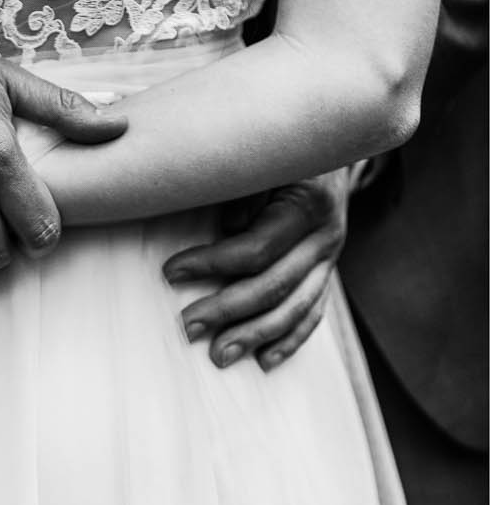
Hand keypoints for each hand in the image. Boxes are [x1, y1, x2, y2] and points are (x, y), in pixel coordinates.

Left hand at [161, 166, 353, 371]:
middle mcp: (325, 236)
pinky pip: (313, 312)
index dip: (212, 263)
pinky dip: (291, 339)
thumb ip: (242, 187)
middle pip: (274, 285)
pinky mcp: (328, 271)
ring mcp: (331, 258)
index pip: (256, 247)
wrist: (333, 142)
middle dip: (227, 310)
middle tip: (187, 328)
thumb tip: (228, 227)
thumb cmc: (279, 151)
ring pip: (295, 307)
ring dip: (256, 336)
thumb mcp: (261, 158)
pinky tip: (265, 361)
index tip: (169, 272)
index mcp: (307, 205)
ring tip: (219, 356)